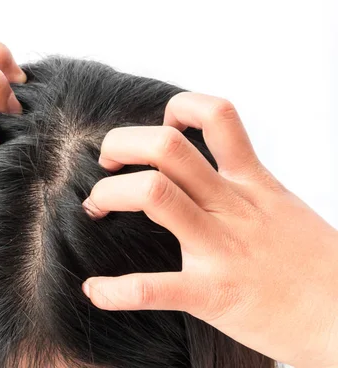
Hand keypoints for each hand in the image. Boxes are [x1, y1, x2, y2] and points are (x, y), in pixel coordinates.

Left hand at [81, 92, 337, 367]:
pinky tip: (96, 291)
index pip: (217, 116)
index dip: (178, 109)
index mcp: (251, 183)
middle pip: (167, 147)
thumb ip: (244, 185)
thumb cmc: (315, 265)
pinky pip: (154, 287)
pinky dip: (116, 289)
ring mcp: (222, 247)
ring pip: (155, 194)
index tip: (159, 129)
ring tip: (96, 206)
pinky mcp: (214, 293)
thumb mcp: (281, 206)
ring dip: (110, 193)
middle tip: (107, 162)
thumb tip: (204, 172)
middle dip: (122, 144)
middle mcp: (233, 206)